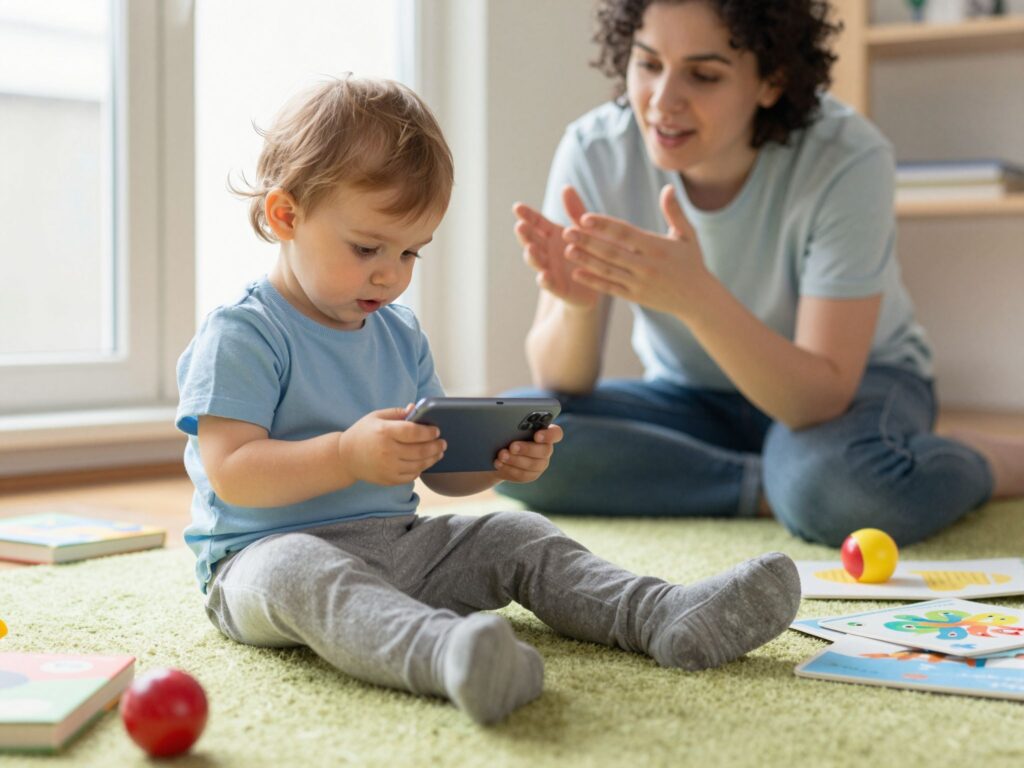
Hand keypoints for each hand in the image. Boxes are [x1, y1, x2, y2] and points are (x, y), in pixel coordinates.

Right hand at [339, 405, 445, 485]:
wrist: (345, 457)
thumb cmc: (363, 433)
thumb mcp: (377, 417)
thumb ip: (398, 413)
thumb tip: (416, 408)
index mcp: (385, 432)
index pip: (413, 432)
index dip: (428, 432)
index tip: (437, 430)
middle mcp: (387, 451)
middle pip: (420, 450)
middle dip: (436, 446)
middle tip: (443, 443)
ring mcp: (388, 467)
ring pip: (419, 465)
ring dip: (432, 458)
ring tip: (439, 453)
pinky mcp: (389, 479)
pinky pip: (411, 475)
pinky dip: (420, 469)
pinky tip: (424, 462)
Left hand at [493, 424, 563, 482]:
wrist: (498, 451)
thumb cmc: (506, 432)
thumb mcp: (509, 425)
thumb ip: (514, 422)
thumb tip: (507, 419)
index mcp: (545, 432)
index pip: (556, 433)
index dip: (549, 435)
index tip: (537, 435)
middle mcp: (546, 448)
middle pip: (545, 451)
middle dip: (527, 449)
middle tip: (512, 446)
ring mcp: (540, 463)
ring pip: (533, 464)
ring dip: (515, 460)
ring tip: (501, 455)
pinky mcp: (531, 475)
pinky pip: (523, 475)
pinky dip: (509, 469)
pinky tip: (499, 463)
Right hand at [513, 186, 600, 307]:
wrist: (601, 282)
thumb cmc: (589, 252)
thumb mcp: (584, 229)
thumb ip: (575, 210)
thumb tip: (566, 186)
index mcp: (552, 236)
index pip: (536, 223)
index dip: (527, 216)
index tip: (517, 207)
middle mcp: (547, 252)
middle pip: (533, 241)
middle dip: (525, 235)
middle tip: (520, 226)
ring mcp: (550, 270)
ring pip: (538, 262)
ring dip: (532, 256)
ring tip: (530, 249)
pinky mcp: (559, 289)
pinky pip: (551, 285)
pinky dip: (546, 281)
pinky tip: (543, 276)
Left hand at [563, 185, 712, 320]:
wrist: (698, 299)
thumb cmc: (692, 262)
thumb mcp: (688, 236)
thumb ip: (675, 212)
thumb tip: (668, 188)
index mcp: (657, 247)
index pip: (626, 233)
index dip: (604, 225)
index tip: (585, 218)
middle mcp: (647, 266)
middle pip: (612, 252)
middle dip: (588, 242)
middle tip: (566, 231)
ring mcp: (640, 283)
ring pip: (608, 271)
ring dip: (586, 260)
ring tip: (567, 249)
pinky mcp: (635, 297)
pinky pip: (611, 288)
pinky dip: (593, 281)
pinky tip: (576, 273)